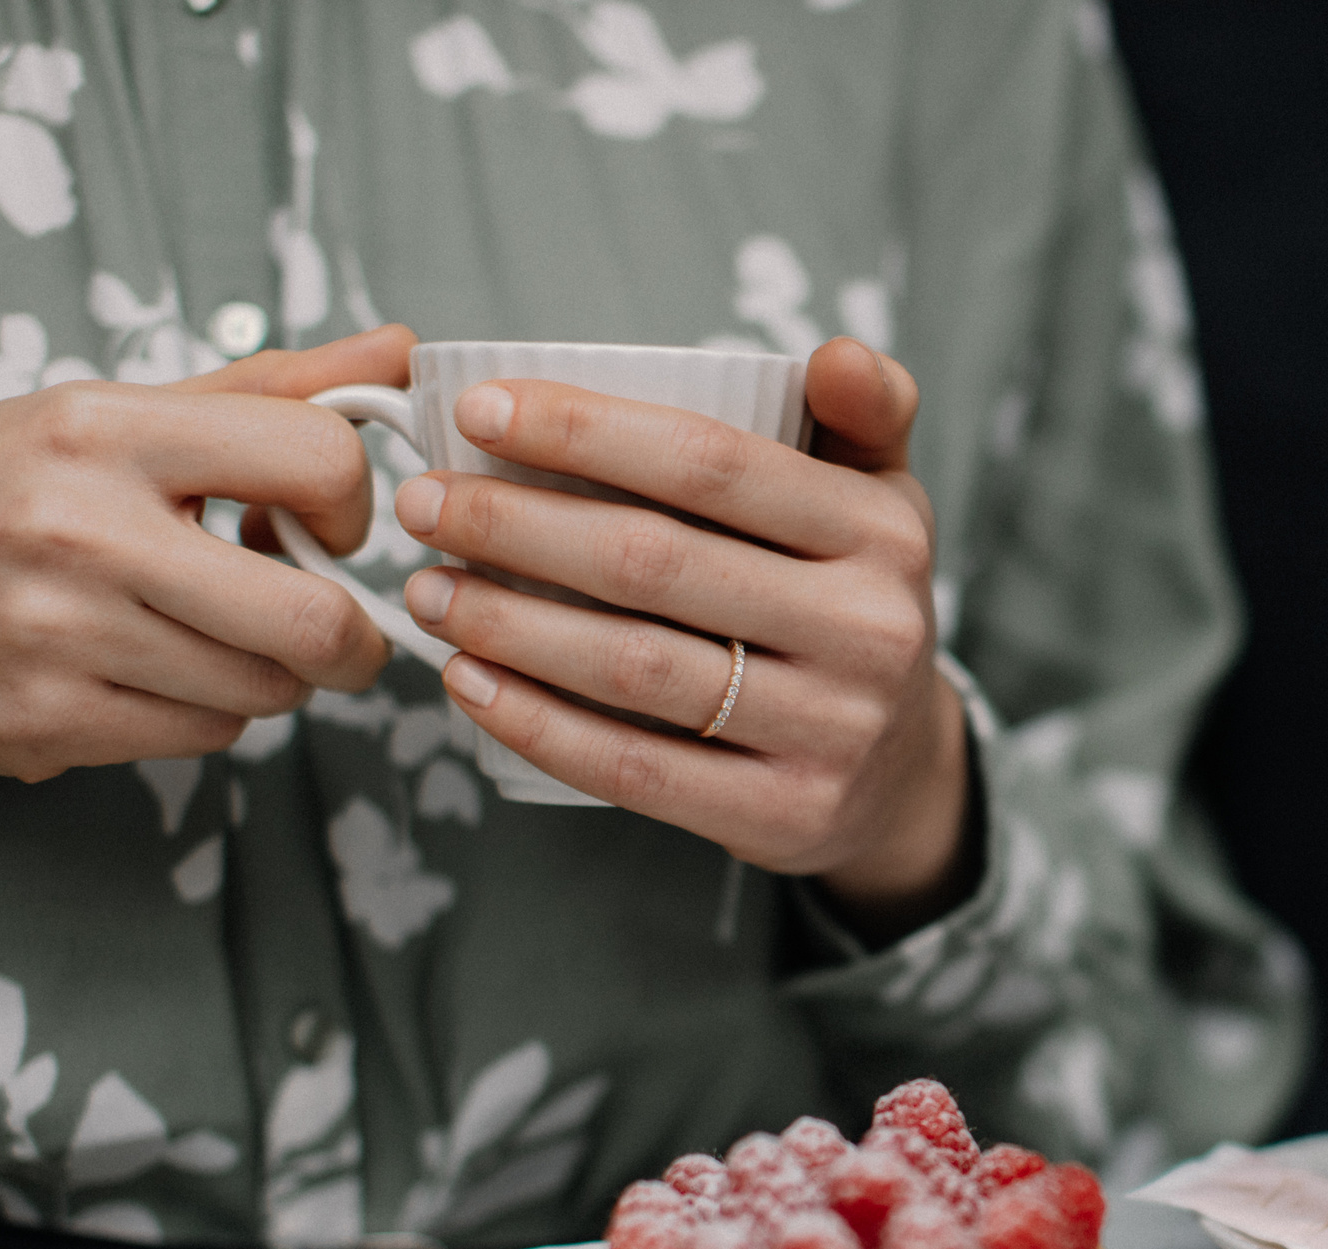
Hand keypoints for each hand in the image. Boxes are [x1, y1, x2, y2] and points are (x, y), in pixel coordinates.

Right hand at [0, 325, 413, 779]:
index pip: (320, 459)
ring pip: (267, 690)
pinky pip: (206, 736)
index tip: (326, 523)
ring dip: (270, 674)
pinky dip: (207, 714)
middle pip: (314, 618)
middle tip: (323, 620)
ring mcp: (56, 634)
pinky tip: (153, 672)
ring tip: (211, 635)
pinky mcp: (43, 722)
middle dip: (346, 633)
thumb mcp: (112, 416)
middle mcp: (77, 530)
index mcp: (102, 430)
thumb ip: (267, 392)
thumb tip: (400, 351)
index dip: (355, 505)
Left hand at [394, 337, 971, 939]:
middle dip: (516, 525)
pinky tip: (470, 683)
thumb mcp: (884, 503)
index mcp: (882, 533)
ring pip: (635, 668)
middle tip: (423, 504)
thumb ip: (862, 412)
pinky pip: (637, 770)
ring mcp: (832, 731)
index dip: (586, 431)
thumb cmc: (852, 607)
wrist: (903, 776)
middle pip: (655, 563)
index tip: (480, 412)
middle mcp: (869, 630)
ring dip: (508, 625)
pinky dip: (539, 725)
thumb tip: (835, 355)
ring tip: (427, 590)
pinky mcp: (786, 815)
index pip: (712, 464)